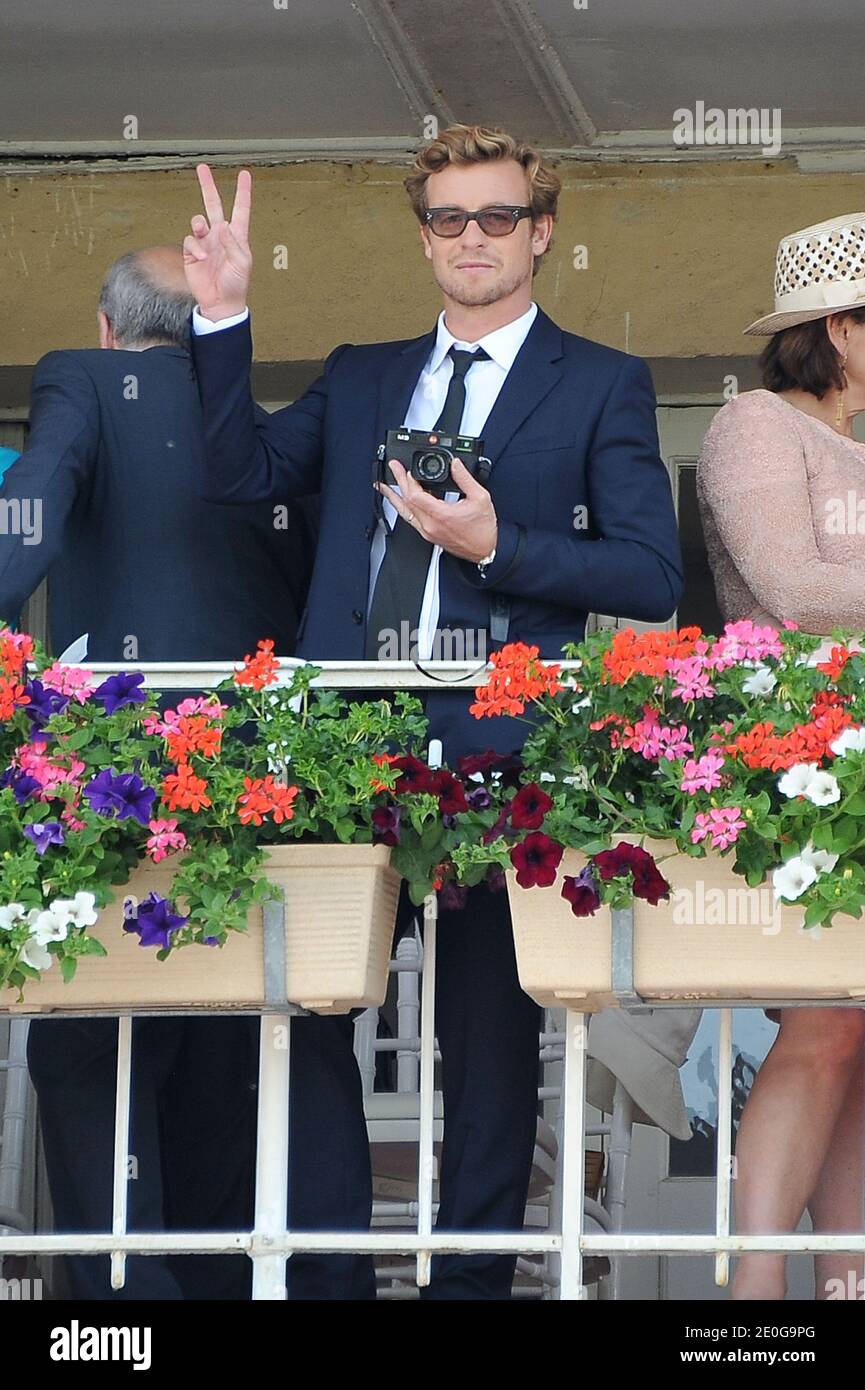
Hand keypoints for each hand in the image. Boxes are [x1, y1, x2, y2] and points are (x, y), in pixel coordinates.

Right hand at [183, 164, 252, 319]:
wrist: (220, 303)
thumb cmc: (236, 285)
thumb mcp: (242, 263)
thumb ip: (233, 243)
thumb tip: (222, 225)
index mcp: (236, 236)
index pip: (240, 209)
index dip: (243, 192)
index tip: (245, 175)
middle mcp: (220, 236)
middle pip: (213, 205)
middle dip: (208, 186)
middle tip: (202, 169)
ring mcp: (206, 243)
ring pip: (198, 221)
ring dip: (199, 224)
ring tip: (203, 231)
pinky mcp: (192, 253)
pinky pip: (190, 240)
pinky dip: (194, 246)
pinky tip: (200, 257)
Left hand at [376, 458, 497, 562]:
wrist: (485, 551)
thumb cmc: (483, 530)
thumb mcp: (480, 498)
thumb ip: (465, 479)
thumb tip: (455, 464)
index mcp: (442, 515)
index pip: (416, 495)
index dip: (408, 480)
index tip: (406, 468)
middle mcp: (431, 525)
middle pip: (407, 501)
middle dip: (398, 482)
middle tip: (393, 468)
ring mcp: (428, 532)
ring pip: (404, 513)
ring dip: (393, 498)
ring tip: (383, 486)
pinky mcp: (429, 535)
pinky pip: (411, 520)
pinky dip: (403, 508)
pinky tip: (400, 501)